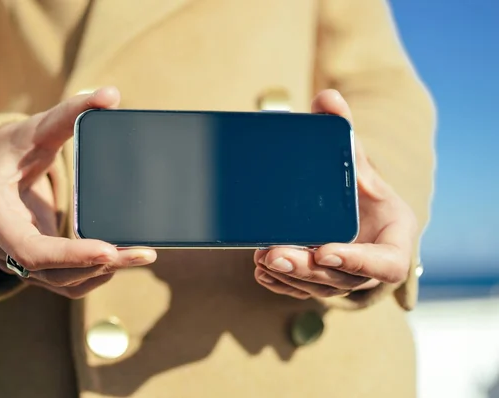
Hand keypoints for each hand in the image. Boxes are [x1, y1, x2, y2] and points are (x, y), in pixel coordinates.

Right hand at [0, 87, 156, 298]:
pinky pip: (61, 282)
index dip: (69, 255)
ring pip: (59, 281)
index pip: (30, 249)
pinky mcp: (30, 264)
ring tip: (140, 255)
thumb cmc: (15, 146)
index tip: (109, 249)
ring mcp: (13, 258)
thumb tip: (110, 95)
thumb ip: (72, 112)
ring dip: (101, 273)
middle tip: (143, 253)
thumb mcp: (38, 127)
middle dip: (98, 265)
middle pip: (51, 270)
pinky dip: (91, 276)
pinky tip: (118, 262)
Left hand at [254, 89, 416, 299]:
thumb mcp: (358, 160)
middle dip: (308, 269)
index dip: (359, 262)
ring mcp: (347, 278)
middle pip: (343, 279)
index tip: (326, 249)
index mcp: (395, 239)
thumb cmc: (362, 187)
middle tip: (276, 255)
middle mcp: (372, 266)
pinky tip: (262, 272)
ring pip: (320, 288)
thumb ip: (345, 134)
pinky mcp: (324, 282)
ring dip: (291, 278)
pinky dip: (282, 284)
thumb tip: (326, 97)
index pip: (387, 264)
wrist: (356, 209)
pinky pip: (304, 291)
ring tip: (263, 259)